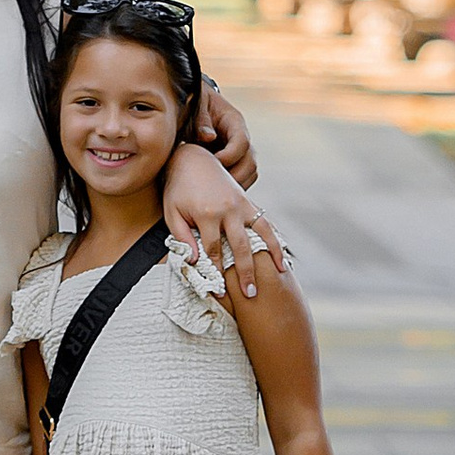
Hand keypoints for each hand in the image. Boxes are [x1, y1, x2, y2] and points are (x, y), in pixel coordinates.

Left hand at [163, 141, 287, 299]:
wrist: (193, 159)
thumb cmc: (178, 189)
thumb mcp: (172, 212)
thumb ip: (183, 237)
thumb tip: (195, 262)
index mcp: (206, 214)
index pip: (213, 252)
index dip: (215, 274)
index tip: (219, 293)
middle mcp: (227, 210)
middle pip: (240, 247)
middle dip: (245, 273)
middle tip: (250, 295)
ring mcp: (241, 205)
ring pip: (260, 234)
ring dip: (269, 256)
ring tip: (279, 277)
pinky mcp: (248, 202)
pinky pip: (266, 223)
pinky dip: (276, 240)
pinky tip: (282, 258)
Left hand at [196, 80, 258, 189]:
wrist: (193, 105)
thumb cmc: (193, 103)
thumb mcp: (196, 105)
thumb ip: (201, 119)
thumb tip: (208, 137)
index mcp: (234, 122)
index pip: (242, 142)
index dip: (230, 156)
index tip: (212, 163)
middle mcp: (241, 138)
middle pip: (250, 162)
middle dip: (234, 177)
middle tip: (213, 188)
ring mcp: (240, 152)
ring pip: (249, 174)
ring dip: (234, 185)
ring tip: (213, 193)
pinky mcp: (234, 163)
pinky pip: (241, 179)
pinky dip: (230, 188)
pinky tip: (212, 194)